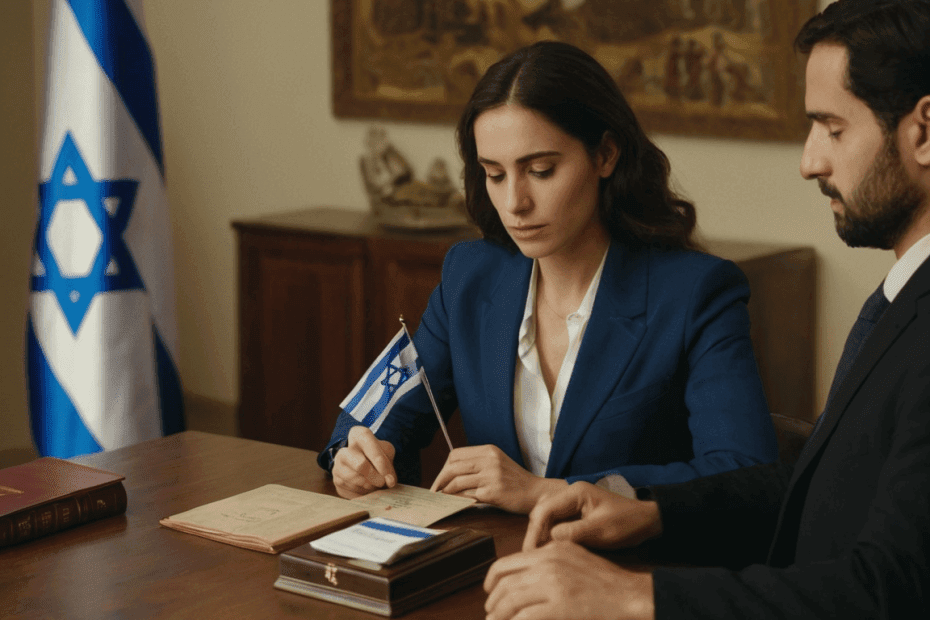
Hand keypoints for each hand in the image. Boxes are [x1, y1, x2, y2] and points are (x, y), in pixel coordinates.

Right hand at [331, 426, 396, 498]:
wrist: (360, 464)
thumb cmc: (375, 455)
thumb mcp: (386, 452)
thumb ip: (389, 466)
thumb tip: (389, 481)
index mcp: (358, 435)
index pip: (369, 446)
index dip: (380, 462)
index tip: (389, 476)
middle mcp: (344, 449)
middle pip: (360, 465)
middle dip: (375, 477)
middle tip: (382, 482)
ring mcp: (337, 466)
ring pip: (356, 480)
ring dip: (370, 486)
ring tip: (374, 483)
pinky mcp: (336, 481)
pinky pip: (352, 491)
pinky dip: (362, 492)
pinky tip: (366, 487)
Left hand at [429, 444, 566, 513]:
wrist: (537, 494)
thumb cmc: (515, 482)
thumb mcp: (498, 464)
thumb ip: (477, 464)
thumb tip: (450, 474)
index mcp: (489, 450)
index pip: (455, 454)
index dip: (444, 468)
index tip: (440, 480)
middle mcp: (489, 460)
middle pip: (453, 467)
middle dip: (440, 481)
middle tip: (435, 492)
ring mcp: (491, 475)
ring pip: (457, 482)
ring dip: (447, 493)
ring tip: (443, 500)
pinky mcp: (493, 492)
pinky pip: (467, 496)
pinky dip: (458, 501)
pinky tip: (456, 504)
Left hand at [484, 540, 654, 619]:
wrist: (629, 595)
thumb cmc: (607, 583)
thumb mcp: (575, 560)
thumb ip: (550, 564)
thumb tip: (525, 580)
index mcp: (551, 551)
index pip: (507, 562)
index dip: (492, 579)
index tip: (490, 592)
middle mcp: (548, 563)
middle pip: (504, 582)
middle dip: (493, 601)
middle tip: (490, 613)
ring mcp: (553, 584)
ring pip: (510, 600)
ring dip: (498, 615)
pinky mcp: (560, 605)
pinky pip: (525, 616)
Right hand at [524, 481, 661, 550]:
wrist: (648, 522)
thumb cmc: (628, 524)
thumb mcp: (602, 530)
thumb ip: (575, 533)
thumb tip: (549, 538)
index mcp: (576, 493)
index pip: (545, 509)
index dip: (535, 531)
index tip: (531, 552)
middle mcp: (570, 495)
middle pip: (541, 512)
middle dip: (534, 533)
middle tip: (530, 557)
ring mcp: (572, 504)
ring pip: (546, 518)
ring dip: (540, 535)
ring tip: (538, 556)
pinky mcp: (576, 514)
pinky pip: (556, 523)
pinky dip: (550, 537)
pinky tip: (550, 551)